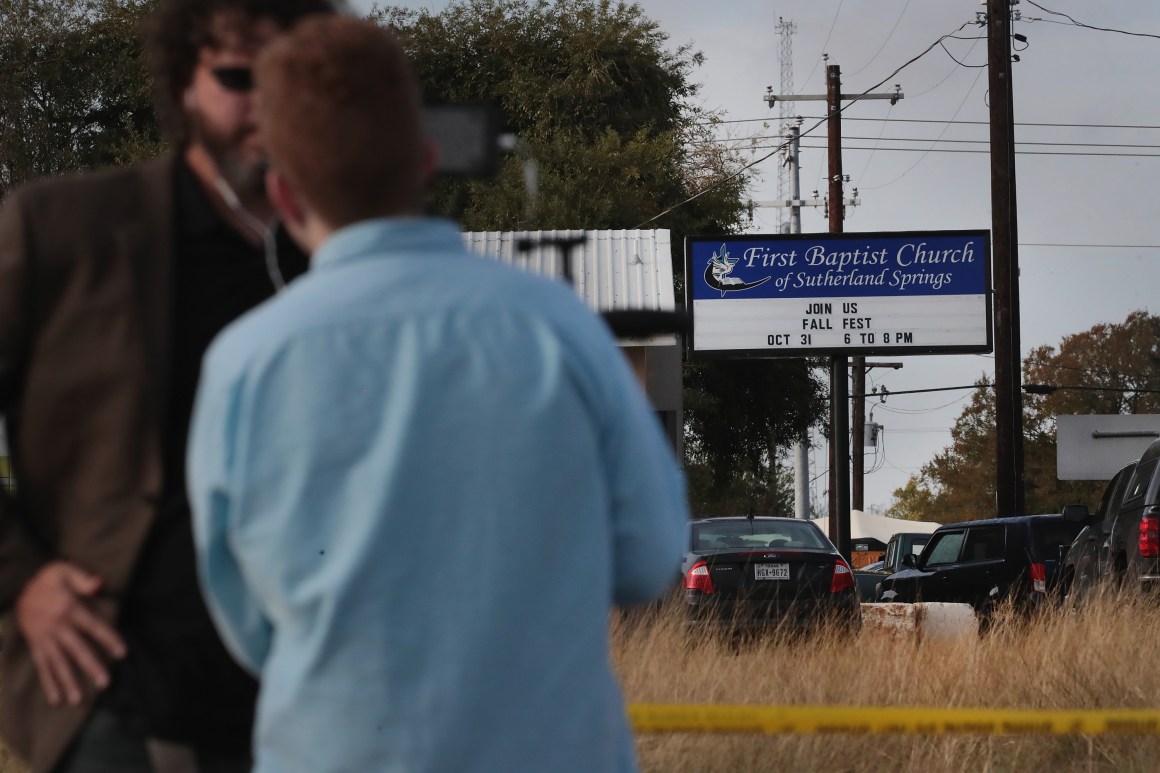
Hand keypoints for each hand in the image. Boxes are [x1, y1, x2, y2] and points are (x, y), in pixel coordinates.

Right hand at [15, 561, 126, 705]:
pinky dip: (48, 683)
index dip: (108, 639)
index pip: (93, 627)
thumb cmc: (46, 578)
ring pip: (58, 663)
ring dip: (67, 682)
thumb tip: (99, 584)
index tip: (122, 653)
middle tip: (105, 684)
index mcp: (68, 609)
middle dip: (91, 667)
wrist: (16, 585)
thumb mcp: (63, 570)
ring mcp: (44, 639)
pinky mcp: (35, 645)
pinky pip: (42, 666)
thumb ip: (82, 578)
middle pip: (76, 649)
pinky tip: (55, 699)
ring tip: (77, 700)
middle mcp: (56, 627)